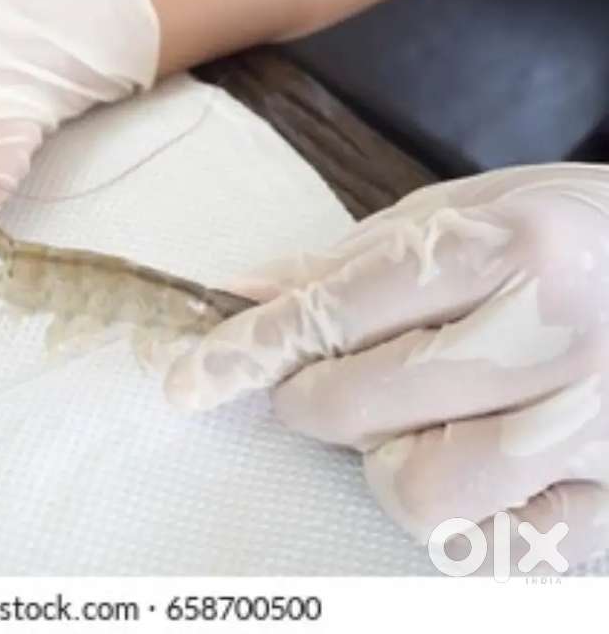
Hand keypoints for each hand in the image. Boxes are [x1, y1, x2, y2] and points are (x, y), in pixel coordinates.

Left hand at [165, 165, 608, 570]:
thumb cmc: (575, 232)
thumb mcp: (472, 210)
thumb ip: (355, 257)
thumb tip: (245, 290)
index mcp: (515, 243)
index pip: (340, 307)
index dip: (251, 349)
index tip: (189, 381)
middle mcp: (558, 332)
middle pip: (364, 401)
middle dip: (310, 401)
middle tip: (319, 387)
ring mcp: (597, 423)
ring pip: (424, 489)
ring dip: (385, 463)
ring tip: (414, 425)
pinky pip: (500, 546)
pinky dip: (462, 516)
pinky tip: (477, 464)